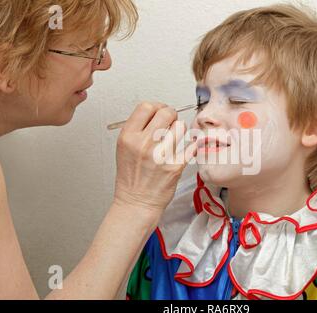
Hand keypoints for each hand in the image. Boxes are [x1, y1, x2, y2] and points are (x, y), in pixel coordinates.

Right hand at [113, 102, 196, 218]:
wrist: (136, 203)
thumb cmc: (131, 178)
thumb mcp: (125, 149)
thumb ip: (138, 129)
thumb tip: (156, 113)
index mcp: (128, 137)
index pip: (146, 107)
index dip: (156, 107)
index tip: (160, 112)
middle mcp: (143, 144)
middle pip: (166, 112)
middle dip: (171, 115)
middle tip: (170, 124)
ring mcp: (160, 155)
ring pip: (180, 126)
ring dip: (180, 130)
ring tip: (175, 139)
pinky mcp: (175, 166)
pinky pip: (191, 146)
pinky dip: (191, 146)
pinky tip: (184, 150)